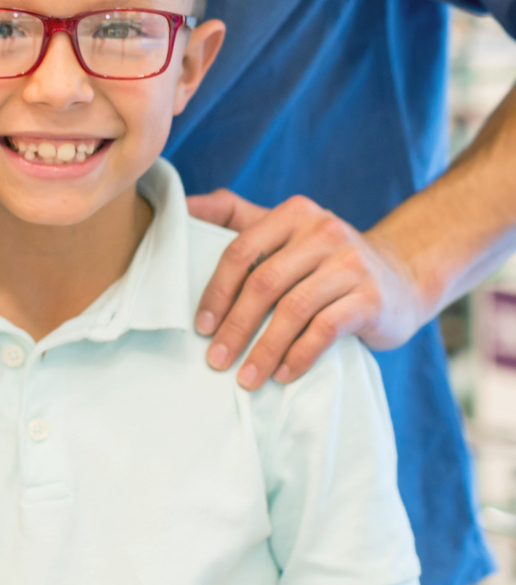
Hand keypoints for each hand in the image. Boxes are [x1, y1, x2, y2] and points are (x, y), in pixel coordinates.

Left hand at [187, 190, 425, 387]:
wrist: (402, 277)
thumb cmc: (326, 259)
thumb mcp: (286, 229)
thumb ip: (236, 214)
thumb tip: (182, 207)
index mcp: (294, 213)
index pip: (241, 251)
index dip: (216, 291)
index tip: (200, 327)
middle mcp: (324, 232)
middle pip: (264, 282)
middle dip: (235, 326)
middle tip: (215, 360)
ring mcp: (351, 263)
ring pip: (293, 309)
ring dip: (264, 349)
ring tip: (246, 378)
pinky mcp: (372, 297)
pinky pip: (325, 329)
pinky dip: (299, 355)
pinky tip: (283, 374)